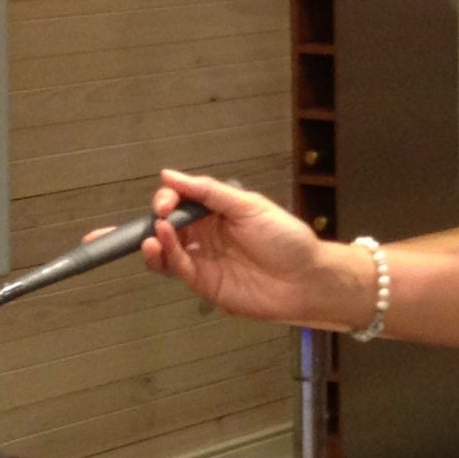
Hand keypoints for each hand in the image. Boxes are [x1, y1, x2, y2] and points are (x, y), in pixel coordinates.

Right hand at [137, 168, 349, 328]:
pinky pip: (177, 268)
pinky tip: (161, 247)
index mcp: (217, 211)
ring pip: (166, 250)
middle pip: (168, 225)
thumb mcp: (250, 206)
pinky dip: (165, 257)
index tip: (166, 202)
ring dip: (154, 242)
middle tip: (158, 216)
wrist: (306, 278)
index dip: (168, 199)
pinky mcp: (203, 282)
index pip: (182, 200)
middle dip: (154, 219)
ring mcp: (203, 258)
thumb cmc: (285, 238)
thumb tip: (169, 175)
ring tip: (153, 236)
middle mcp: (206, 234)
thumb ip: (209, 191)